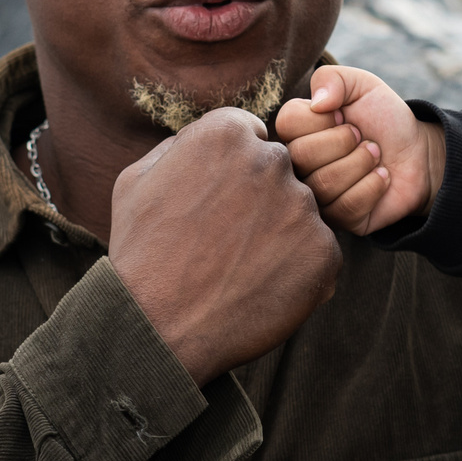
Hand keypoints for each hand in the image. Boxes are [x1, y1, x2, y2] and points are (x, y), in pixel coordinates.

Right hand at [109, 108, 344, 384]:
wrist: (156, 327)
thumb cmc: (140, 253)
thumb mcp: (137, 179)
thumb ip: (180, 145)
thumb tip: (204, 137)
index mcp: (226, 134)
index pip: (251, 136)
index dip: (232, 172)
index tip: (216, 203)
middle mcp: (271, 161)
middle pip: (279, 171)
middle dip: (259, 199)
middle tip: (226, 241)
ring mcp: (302, 207)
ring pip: (299, 212)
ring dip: (278, 234)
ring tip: (238, 268)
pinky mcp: (324, 251)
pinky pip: (317, 252)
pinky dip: (296, 270)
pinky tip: (259, 288)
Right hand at [273, 66, 445, 234]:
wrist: (419, 152)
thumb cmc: (384, 118)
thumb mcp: (362, 85)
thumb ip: (333, 78)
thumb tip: (317, 102)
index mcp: (298, 131)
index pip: (287, 122)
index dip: (324, 118)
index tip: (345, 116)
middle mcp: (299, 165)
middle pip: (302, 156)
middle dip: (345, 142)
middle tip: (365, 138)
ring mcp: (316, 195)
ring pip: (324, 184)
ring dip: (362, 164)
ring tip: (375, 156)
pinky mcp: (339, 220)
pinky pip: (345, 208)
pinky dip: (373, 186)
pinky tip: (382, 177)